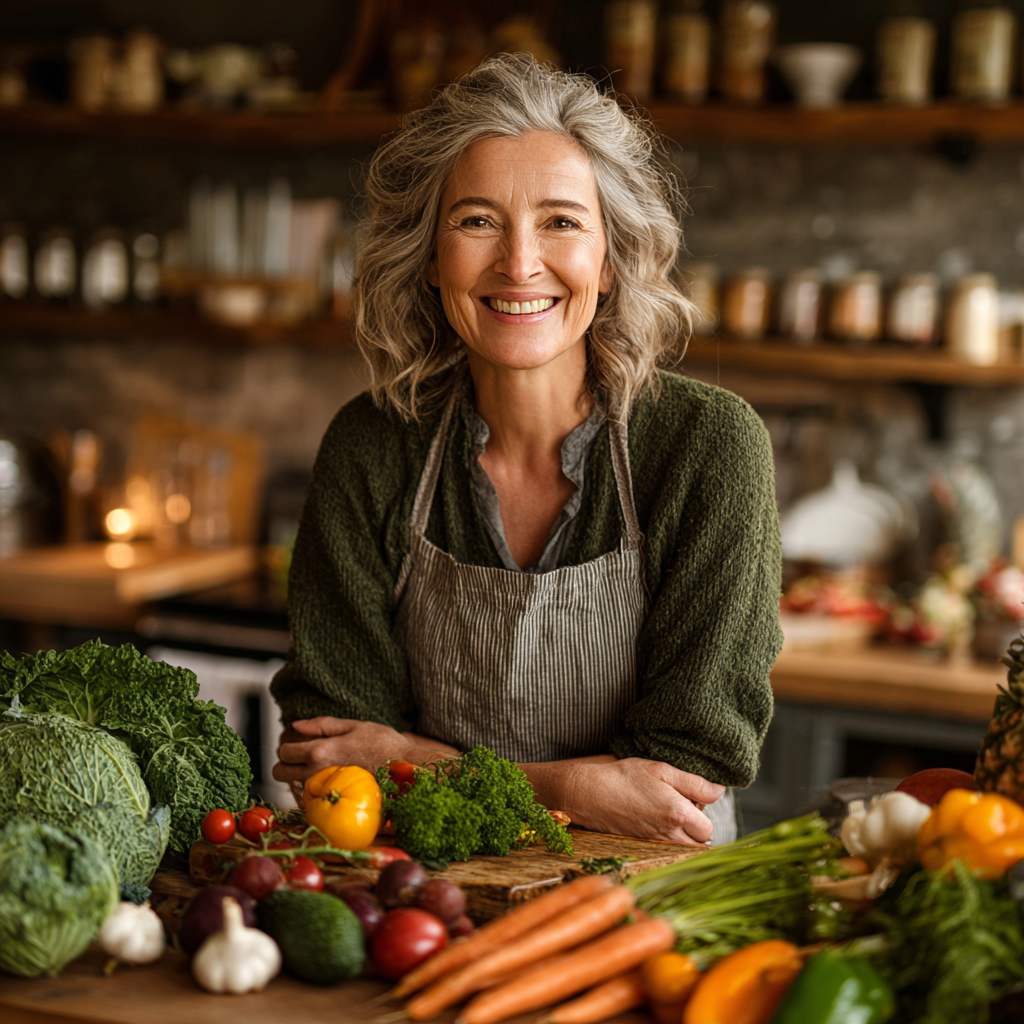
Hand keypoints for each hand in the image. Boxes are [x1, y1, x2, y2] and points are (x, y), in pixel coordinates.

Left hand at [272, 717, 457, 786]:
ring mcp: (326, 791)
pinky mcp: (335, 802)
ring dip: (297, 778)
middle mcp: (318, 773)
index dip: (288, 746)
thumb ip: (322, 724)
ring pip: (292, 787)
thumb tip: (295, 725)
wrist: (406, 770)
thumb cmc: (384, 744)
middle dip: (284, 764)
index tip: (299, 744)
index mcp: (321, 751)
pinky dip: (313, 791)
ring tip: (317, 769)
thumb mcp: (354, 725)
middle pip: (279, 773)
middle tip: (300, 758)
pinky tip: (329, 782)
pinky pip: (310, 799)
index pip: (284, 752)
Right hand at [529, 757, 724, 844]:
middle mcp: (669, 836)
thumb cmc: (624, 778)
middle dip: (694, 831)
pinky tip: (653, 826)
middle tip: (680, 811)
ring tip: (667, 818)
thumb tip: (719, 791)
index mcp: (679, 814)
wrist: (589, 794)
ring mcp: (654, 846)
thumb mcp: (661, 770)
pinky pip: (664, 853)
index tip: (689, 802)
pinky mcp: (642, 850)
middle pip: (697, 845)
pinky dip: (665, 844)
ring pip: (681, 851)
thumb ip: (694, 783)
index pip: (707, 828)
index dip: (701, 815)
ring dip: (682, 839)